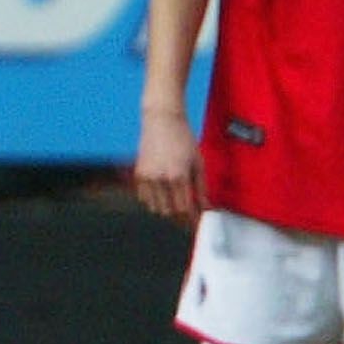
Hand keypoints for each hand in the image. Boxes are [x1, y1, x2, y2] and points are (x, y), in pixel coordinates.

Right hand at [133, 108, 202, 224]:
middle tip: (189, 216)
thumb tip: (206, 207)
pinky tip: (163, 195)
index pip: (184, 208)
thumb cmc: (182, 138)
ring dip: (167, 209)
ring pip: (155, 207)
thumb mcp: (198, 162)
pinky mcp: (138, 174)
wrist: (161, 120)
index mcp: (178, 176)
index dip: (191, 219)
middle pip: (169, 212)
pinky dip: (154, 201)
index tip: (197, 223)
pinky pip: (144, 198)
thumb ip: (201, 188)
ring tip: (176, 204)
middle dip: (180, 217)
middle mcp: (160, 179)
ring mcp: (146, 177)